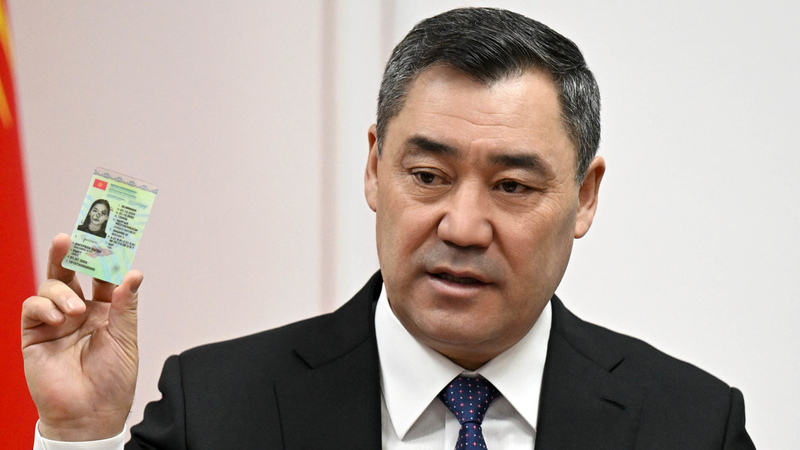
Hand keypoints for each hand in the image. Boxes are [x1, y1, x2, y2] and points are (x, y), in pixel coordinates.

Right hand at [22, 233, 142, 440]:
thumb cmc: (113, 380)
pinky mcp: (34, 335)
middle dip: (69, 254)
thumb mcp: (126, 339)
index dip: (103, 257)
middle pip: (71, 272)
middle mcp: (78, 311)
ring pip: (51, 286)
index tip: (107, 236)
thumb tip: (134, 273)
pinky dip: (43, 306)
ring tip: (74, 310)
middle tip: (69, 237)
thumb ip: (125, 305)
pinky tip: (58, 318)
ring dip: (61, 291)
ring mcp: (55, 321)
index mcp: (104, 309)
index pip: (101, 276)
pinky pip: (32, 308)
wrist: (91, 414)